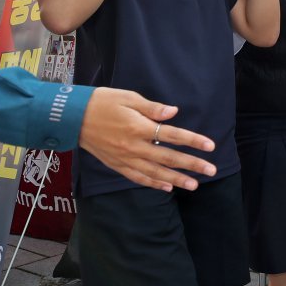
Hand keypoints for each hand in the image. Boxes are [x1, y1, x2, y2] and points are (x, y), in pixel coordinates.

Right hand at [78, 87, 216, 190]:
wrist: (73, 117)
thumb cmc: (102, 102)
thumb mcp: (128, 97)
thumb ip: (152, 108)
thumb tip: (174, 112)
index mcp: (139, 127)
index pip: (173, 136)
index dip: (193, 141)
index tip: (210, 146)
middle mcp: (134, 146)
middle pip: (169, 158)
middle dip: (192, 165)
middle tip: (211, 171)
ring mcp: (125, 158)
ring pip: (156, 173)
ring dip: (177, 179)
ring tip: (194, 185)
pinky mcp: (117, 165)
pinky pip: (138, 178)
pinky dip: (153, 184)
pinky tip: (167, 187)